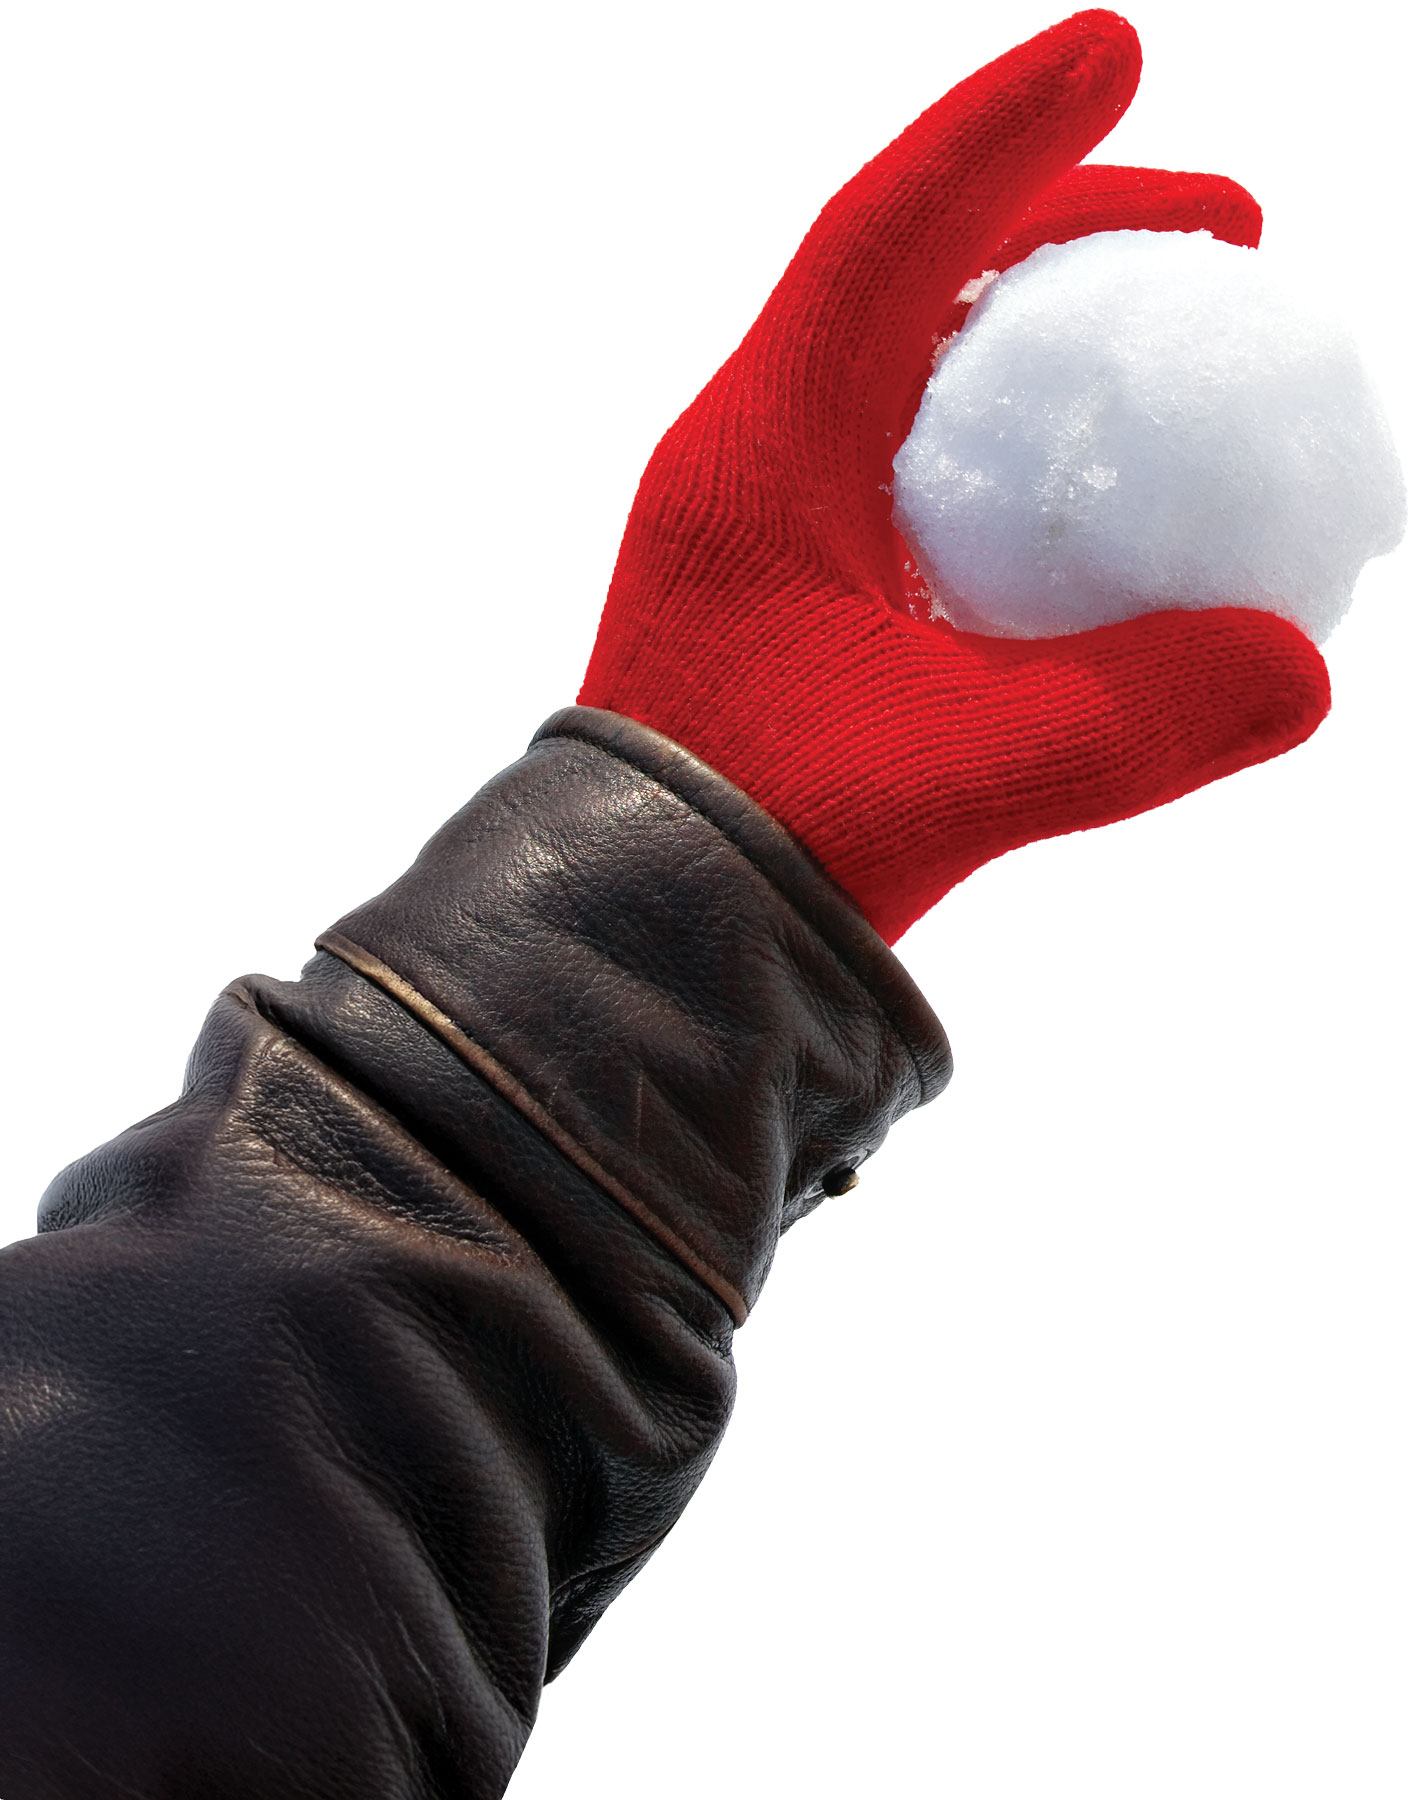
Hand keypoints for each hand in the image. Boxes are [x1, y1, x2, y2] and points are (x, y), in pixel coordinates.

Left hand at [579, 8, 1328, 943]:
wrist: (638, 932)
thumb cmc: (756, 844)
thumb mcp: (957, 778)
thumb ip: (1131, 724)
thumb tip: (1300, 672)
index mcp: (760, 454)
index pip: (886, 236)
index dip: (1005, 136)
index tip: (1119, 48)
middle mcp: (748, 458)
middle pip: (906, 275)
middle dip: (1060, 221)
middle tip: (1221, 229)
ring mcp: (761, 518)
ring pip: (908, 363)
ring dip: (1035, 324)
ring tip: (1169, 327)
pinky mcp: (785, 583)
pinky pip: (907, 454)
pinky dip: (1004, 433)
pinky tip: (1084, 482)